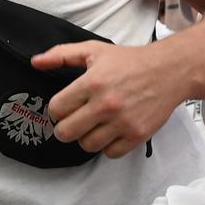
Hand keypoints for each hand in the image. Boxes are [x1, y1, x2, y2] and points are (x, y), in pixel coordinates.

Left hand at [32, 40, 178, 156]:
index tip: (65, 106)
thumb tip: (35, 62)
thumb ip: (61, 55)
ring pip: (87, 145)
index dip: (57, 109)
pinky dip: (108, 146)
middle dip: (65, 127)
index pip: (56, 109)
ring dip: (86, 137)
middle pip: (66, 132)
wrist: (169, 71)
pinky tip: (111, 131)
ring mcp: (123, 122)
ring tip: (93, 125)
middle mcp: (106, 104)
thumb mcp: (94, 51)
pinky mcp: (137, 134)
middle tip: (74, 120)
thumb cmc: (130, 61)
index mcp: (92, 83)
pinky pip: (111, 153)